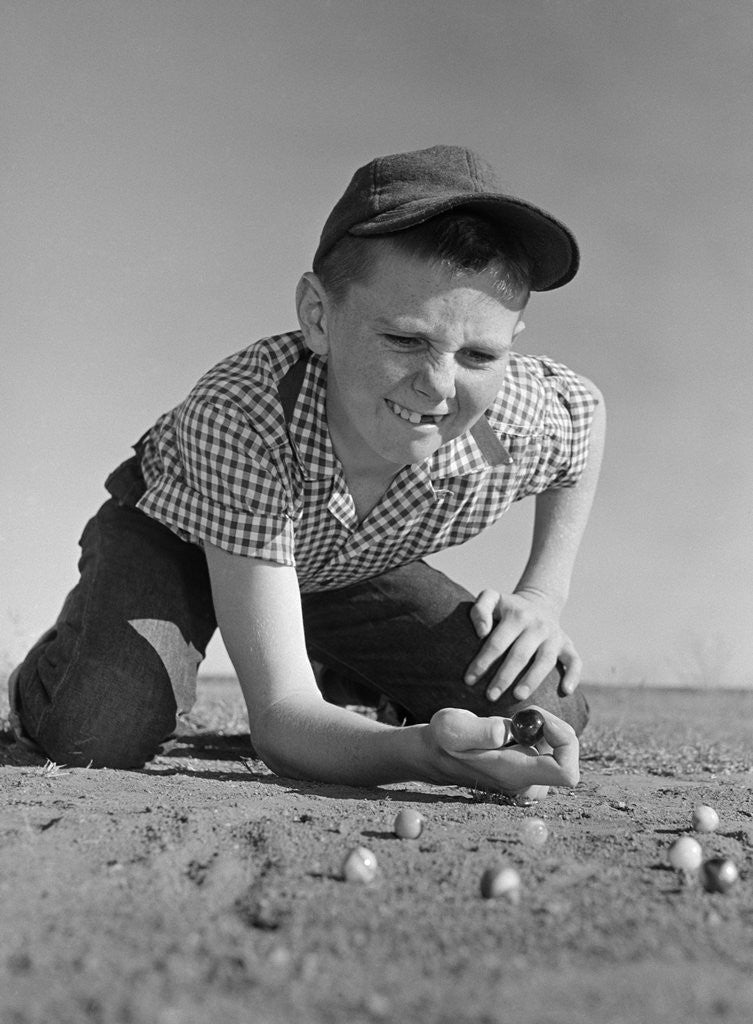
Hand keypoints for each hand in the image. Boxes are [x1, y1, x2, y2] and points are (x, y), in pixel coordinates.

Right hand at [425, 706, 578, 796]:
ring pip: (560, 751)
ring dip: (543, 730)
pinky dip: (540, 736)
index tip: (542, 721)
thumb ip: (478, 730)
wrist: (438, 754)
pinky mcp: (530, 775)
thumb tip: (506, 732)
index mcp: (514, 775)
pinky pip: (551, 751)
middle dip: (550, 726)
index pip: (566, 772)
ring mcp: (530, 782)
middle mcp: (527, 785)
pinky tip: (514, 734)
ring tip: (510, 726)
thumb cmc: (444, 739)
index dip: (565, 742)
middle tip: (520, 715)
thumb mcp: (452, 727)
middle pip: (567, 756)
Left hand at [465, 588, 580, 700]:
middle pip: (519, 654)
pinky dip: (573, 676)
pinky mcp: (567, 645)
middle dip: (503, 677)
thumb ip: (480, 609)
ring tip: (518, 696)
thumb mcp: (492, 598)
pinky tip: (565, 691)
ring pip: (545, 661)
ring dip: (532, 680)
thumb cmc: (508, 607)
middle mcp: (537, 626)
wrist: (540, 601)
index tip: (469, 680)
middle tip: (490, 696)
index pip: (497, 642)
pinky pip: (574, 661)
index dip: (482, 662)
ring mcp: (554, 636)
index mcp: (516, 615)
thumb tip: (481, 632)